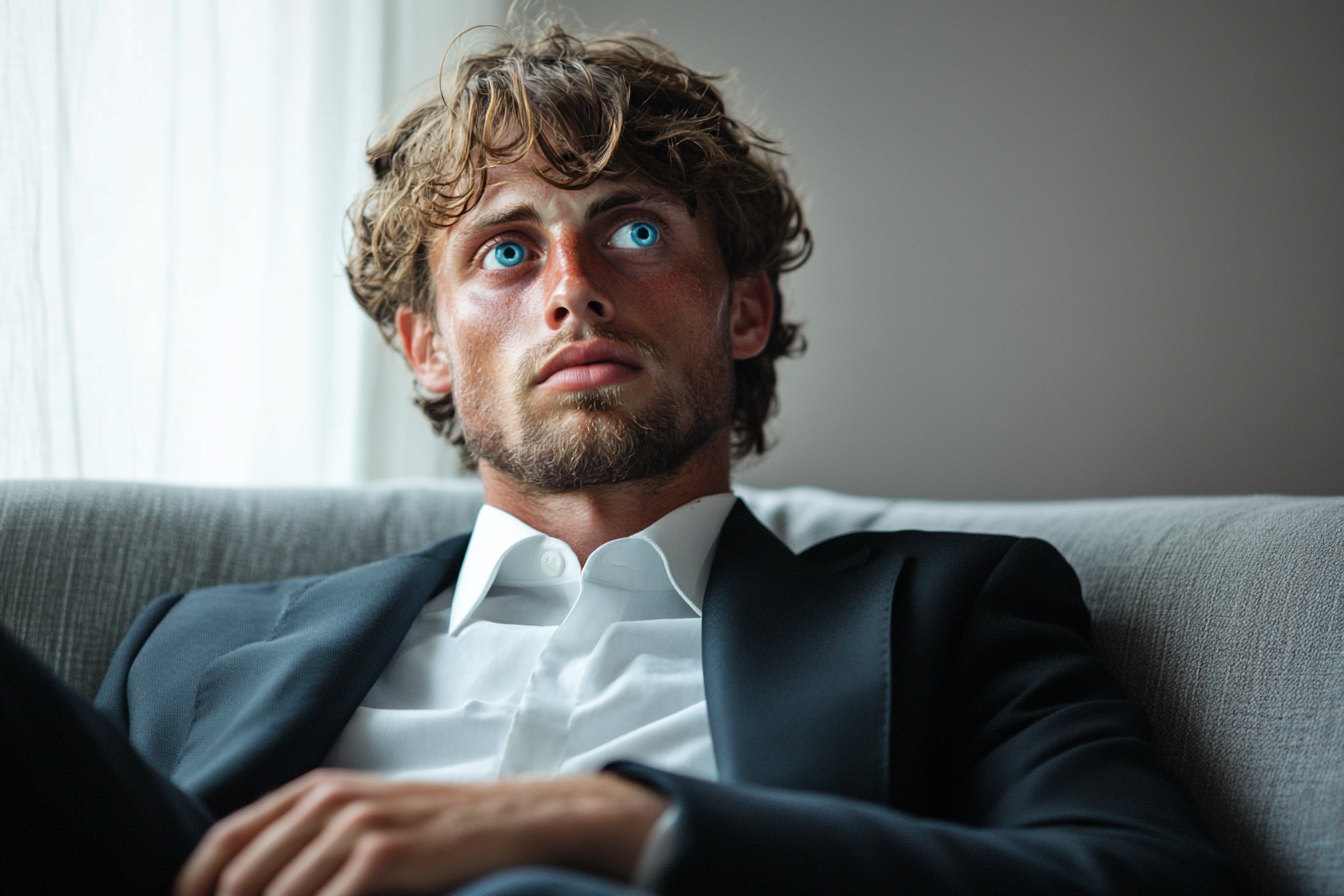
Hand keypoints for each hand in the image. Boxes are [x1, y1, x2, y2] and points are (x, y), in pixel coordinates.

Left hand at [174, 769, 668, 895]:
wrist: (512, 820)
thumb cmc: (437, 828)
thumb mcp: (367, 814)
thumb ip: (310, 837)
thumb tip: (251, 884)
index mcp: (316, 789)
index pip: (224, 842)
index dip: (193, 889)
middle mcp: (327, 801)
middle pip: (239, 877)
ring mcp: (355, 827)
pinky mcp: (382, 858)